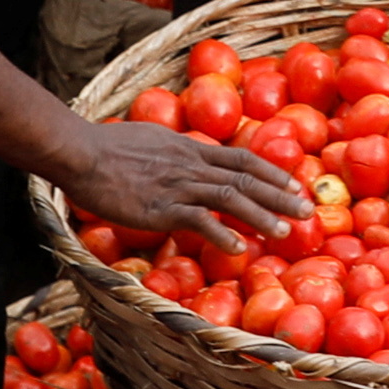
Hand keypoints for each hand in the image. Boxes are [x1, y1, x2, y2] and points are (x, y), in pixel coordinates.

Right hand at [51, 118, 312, 254]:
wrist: (82, 152)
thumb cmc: (107, 147)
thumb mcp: (151, 140)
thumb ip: (173, 151)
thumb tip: (183, 156)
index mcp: (191, 149)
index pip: (242, 158)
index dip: (272, 172)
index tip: (295, 184)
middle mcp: (192, 165)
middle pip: (247, 178)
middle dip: (280, 195)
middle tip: (307, 210)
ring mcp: (179, 186)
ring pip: (231, 197)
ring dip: (261, 215)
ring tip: (285, 231)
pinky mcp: (162, 207)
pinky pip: (198, 220)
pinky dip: (221, 233)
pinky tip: (238, 248)